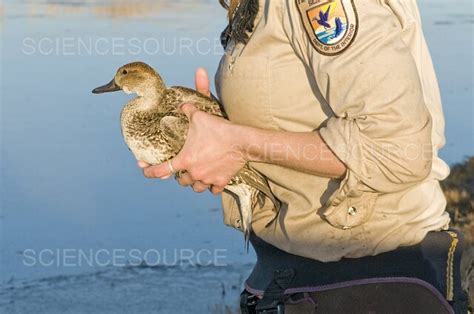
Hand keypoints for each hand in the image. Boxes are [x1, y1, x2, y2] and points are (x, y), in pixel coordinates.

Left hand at [138, 68, 246, 194]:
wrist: (242, 141)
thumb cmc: (219, 130)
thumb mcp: (199, 117)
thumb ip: (187, 111)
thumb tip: (181, 105)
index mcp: (185, 160)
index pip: (161, 170)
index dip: (150, 172)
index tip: (145, 171)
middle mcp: (195, 173)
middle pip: (181, 181)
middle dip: (180, 176)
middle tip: (182, 169)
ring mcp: (208, 179)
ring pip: (196, 187)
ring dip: (194, 183)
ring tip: (196, 176)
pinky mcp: (222, 181)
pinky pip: (213, 190)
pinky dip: (212, 187)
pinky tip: (213, 181)